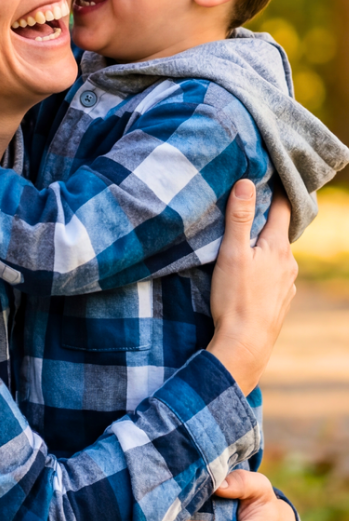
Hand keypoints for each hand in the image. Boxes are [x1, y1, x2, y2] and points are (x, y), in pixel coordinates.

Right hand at [206, 179, 297, 394]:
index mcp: (277, 247)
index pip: (282, 209)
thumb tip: (246, 182)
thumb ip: (237, 218)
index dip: (276, 191)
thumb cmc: (235, 298)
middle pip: (279, 233)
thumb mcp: (231, 254)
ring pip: (277, 257)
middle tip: (249, 211)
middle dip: (266, 222)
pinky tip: (250, 278)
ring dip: (264, 250)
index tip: (271, 176)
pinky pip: (275, 277)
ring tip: (245, 248)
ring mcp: (288, 284)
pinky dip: (265, 271)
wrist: (245, 344)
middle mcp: (289, 263)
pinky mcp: (282, 301)